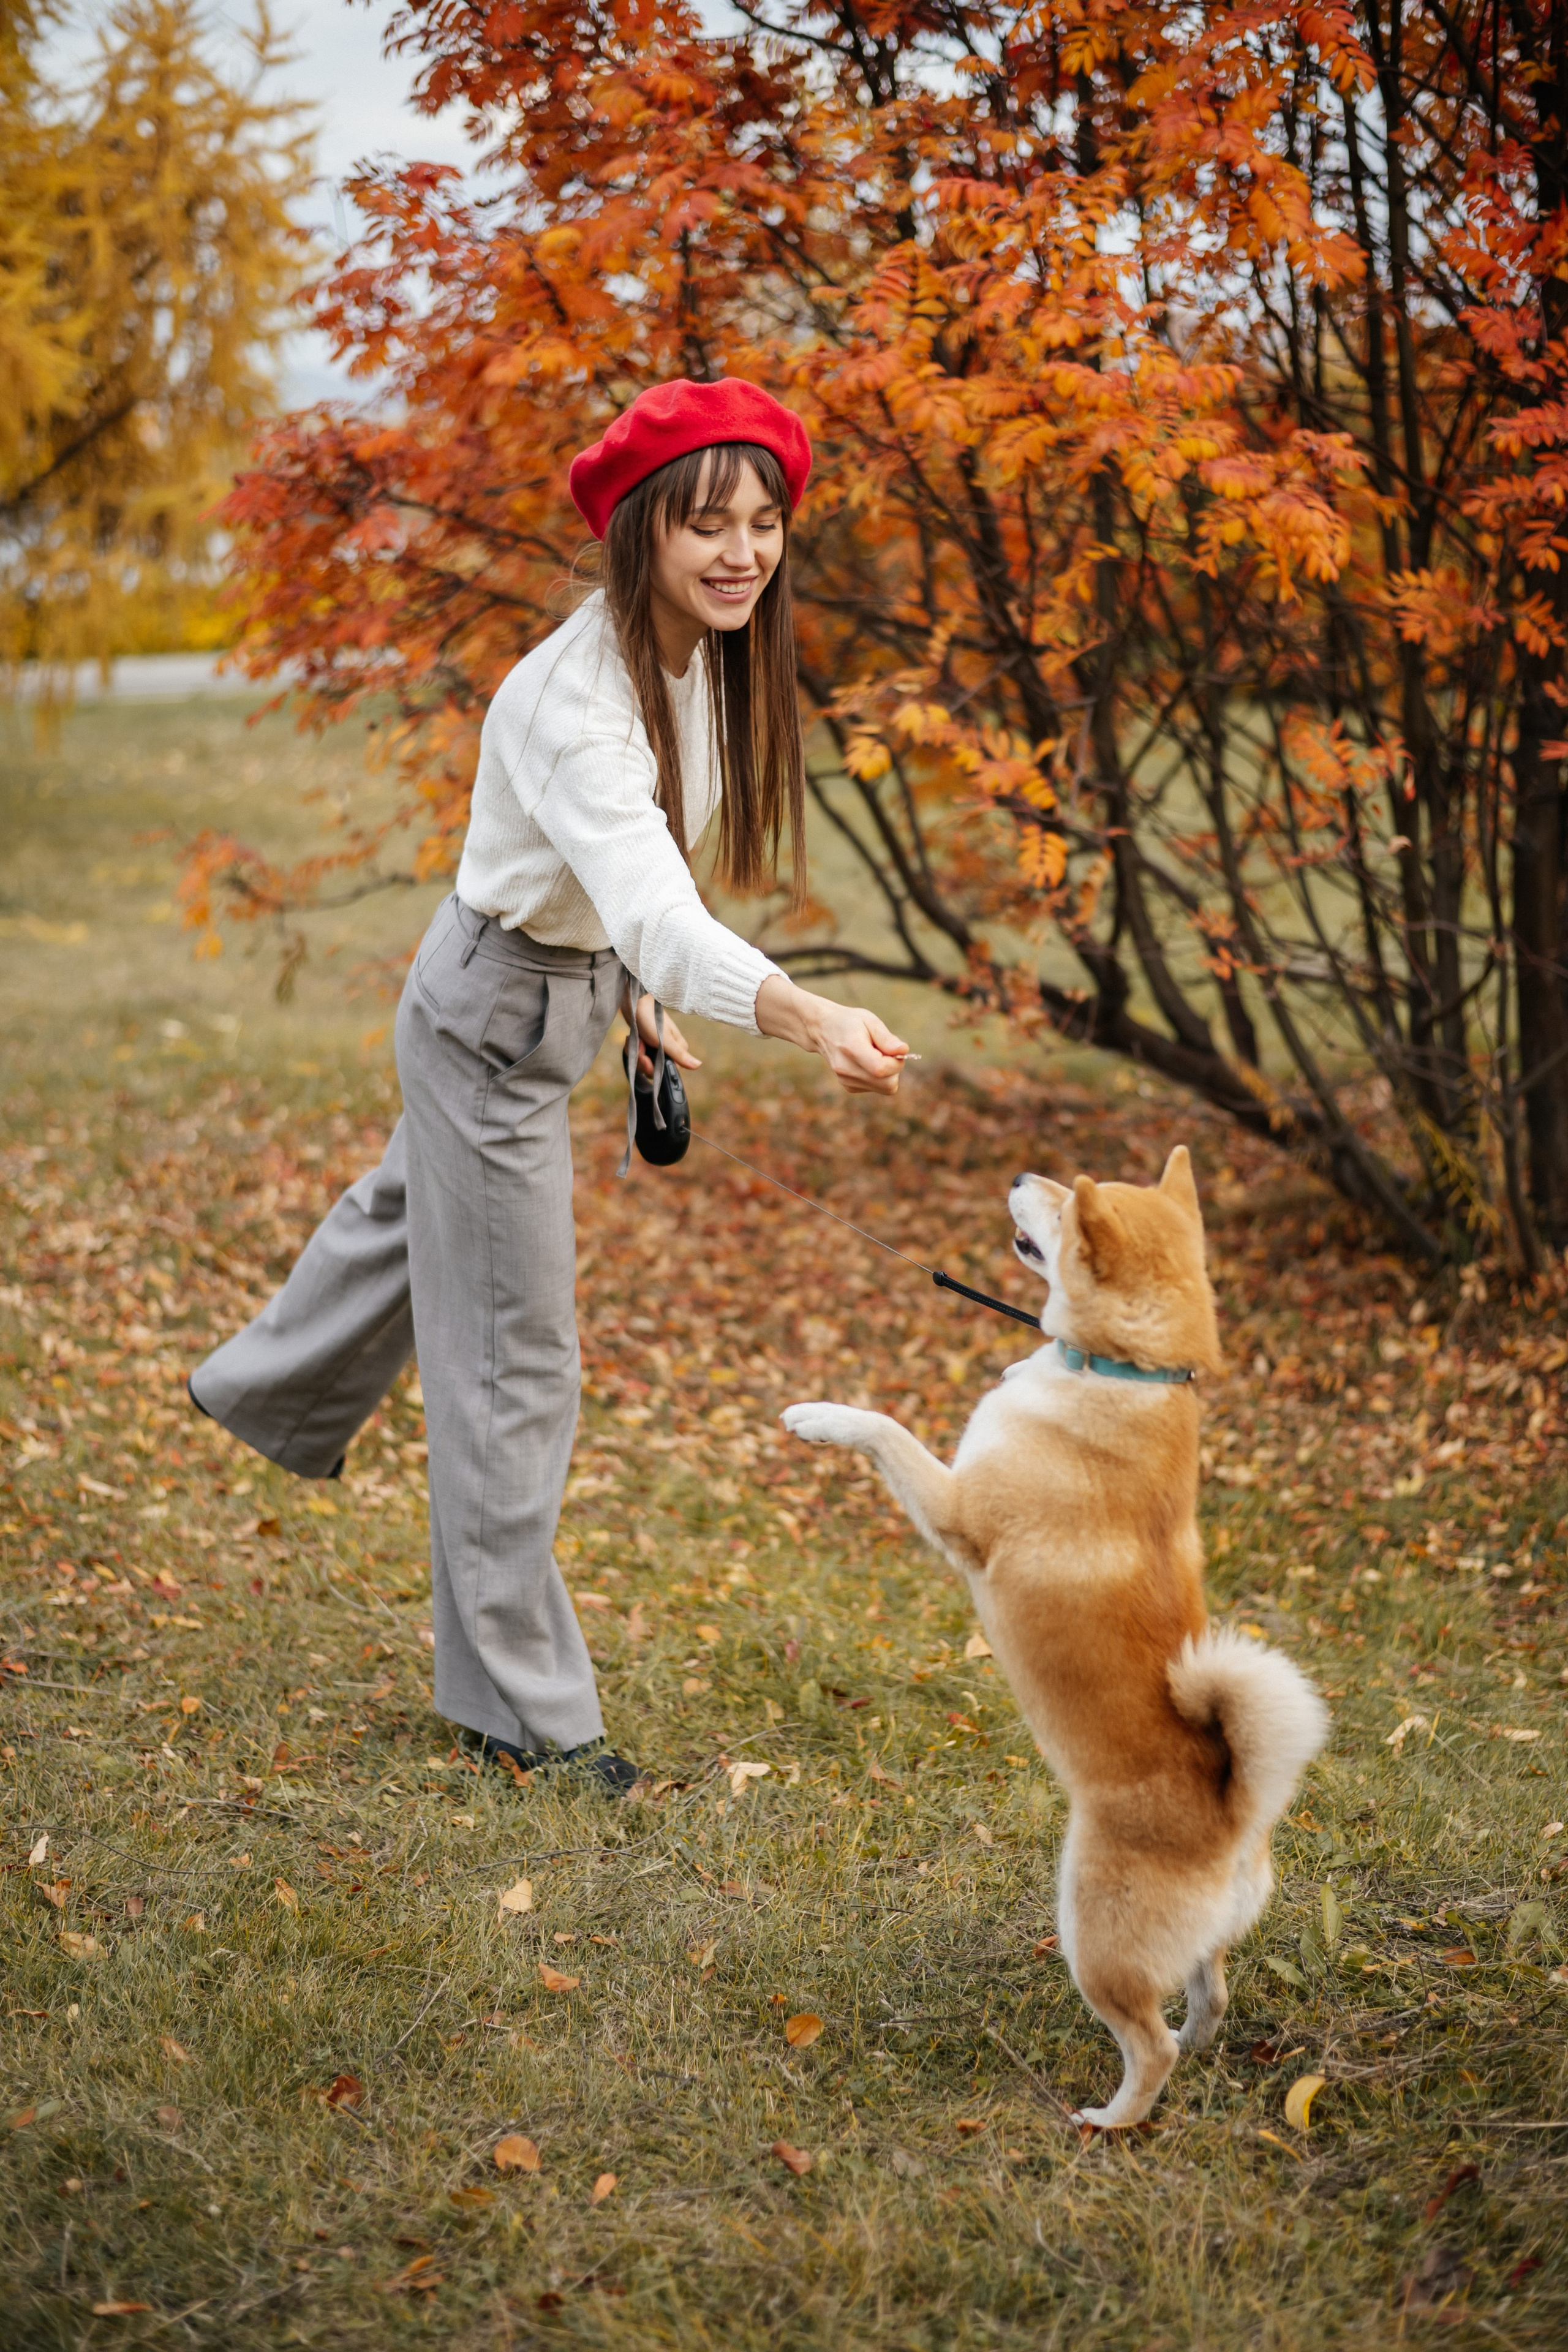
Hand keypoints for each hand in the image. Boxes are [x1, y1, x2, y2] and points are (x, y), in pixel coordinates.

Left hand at [627, 992, 700, 1077]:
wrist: (634, 1002)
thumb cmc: (651, 1018)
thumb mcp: (665, 1040)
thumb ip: (679, 1055)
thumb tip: (698, 1065)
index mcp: (677, 1049)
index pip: (668, 1071)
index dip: (655, 1069)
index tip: (647, 1060)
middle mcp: (668, 1050)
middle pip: (654, 1069)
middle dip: (643, 1061)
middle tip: (639, 1048)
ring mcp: (655, 1047)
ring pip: (644, 1063)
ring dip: (636, 1053)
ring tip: (636, 1040)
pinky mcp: (645, 1044)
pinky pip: (637, 1055)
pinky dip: (631, 1049)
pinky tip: (631, 1039)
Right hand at [755, 975, 908, 1095]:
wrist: (824, 1030)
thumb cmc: (850, 1022)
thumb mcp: (870, 1021)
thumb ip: (886, 1038)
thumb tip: (903, 1051)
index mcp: (851, 1049)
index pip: (881, 1069)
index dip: (896, 1062)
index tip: (895, 1050)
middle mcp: (846, 1069)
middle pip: (888, 1085)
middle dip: (895, 1069)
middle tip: (885, 1052)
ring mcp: (846, 1080)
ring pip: (884, 1088)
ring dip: (887, 1073)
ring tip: (874, 1055)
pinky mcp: (849, 1086)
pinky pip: (876, 1088)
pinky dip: (878, 1077)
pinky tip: (867, 1062)